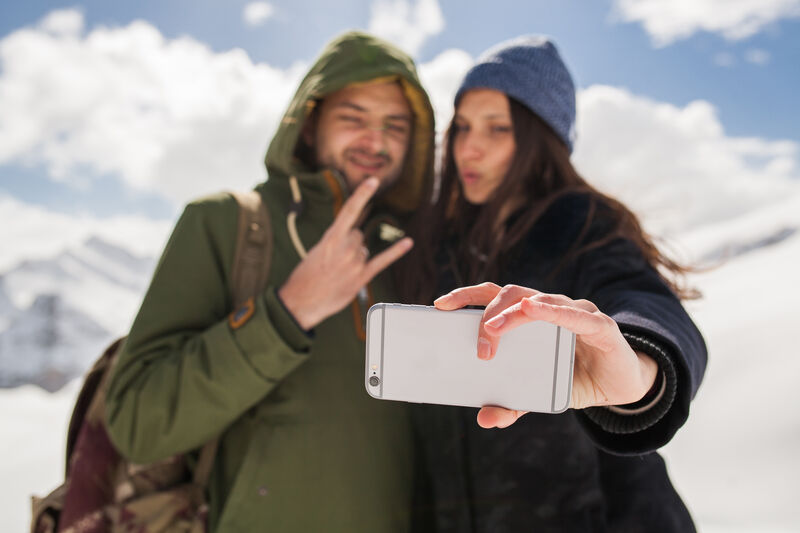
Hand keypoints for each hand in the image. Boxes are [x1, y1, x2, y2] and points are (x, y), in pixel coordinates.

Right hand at [279, 177, 413, 329]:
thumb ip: (336, 243)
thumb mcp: (316, 252)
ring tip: (339, 272)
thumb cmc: (306, 276)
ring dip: (355, 259)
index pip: (349, 211)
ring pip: (364, 250)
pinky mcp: (361, 277)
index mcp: (330, 238)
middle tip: (334, 261)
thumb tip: (357, 243)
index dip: (362, 195)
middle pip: (358, 236)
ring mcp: (354, 263)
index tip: (373, 181)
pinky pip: (382, 261)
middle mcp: (345, 248)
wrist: (300, 301)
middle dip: (349, 245)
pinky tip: (409, 242)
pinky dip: (396, 251)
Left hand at [433, 283, 657, 427]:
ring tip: (496, 327)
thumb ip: (513, 403)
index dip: (466, 296)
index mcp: (529, 318)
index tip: (440, 305)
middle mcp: (549, 307)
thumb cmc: (575, 378)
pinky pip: (577, 316)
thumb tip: (485, 418)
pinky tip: (537, 310)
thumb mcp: (538, 393)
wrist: (621, 386)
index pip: (493, 296)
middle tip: (479, 344)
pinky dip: (555, 312)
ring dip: (516, 313)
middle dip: (488, 313)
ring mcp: (574, 312)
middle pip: (511, 294)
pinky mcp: (600, 326)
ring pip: (539, 299)